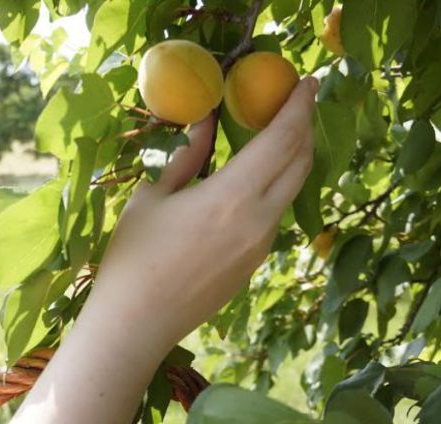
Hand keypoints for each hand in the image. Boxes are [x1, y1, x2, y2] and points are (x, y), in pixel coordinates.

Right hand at [86, 76, 318, 356]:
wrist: (136, 324)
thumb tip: (207, 124)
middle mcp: (258, 220)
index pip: (283, 140)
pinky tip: (252, 183)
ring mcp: (261, 246)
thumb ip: (187, 158)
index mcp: (231, 197)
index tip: (307, 82)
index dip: (299, 107)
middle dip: (304, 128)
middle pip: (300, 164)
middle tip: (296, 105)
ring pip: (290, 192)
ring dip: (290, 160)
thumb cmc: (133, 258)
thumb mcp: (152, 198)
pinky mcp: (254, 265)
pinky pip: (273, 216)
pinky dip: (273, 189)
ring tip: (273, 139)